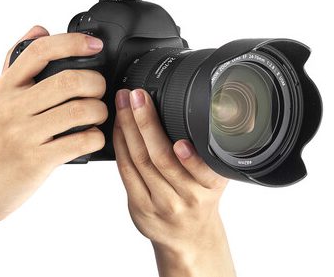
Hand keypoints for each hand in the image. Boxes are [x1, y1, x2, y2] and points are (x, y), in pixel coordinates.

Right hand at [0, 25, 107, 226]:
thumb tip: (39, 29)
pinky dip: (95, 137)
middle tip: (100, 89)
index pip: (39, 50)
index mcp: (5, 87)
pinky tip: (93, 137)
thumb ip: (16, 63)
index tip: (94, 45)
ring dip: (99, 110)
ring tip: (99, 114)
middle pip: (68, 80)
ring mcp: (23, 134)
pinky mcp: (35, 161)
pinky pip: (79, 141)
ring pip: (79, 109)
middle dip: (96, 82)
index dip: (72, 42)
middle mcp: (12, 107)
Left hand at [113, 88, 235, 276]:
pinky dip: (120, 145)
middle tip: (138, 96)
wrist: (190, 236)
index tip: (180, 139)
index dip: (189, 157)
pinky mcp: (139, 207)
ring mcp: (161, 205)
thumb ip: (205, 150)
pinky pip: (126, 171)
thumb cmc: (201, 196)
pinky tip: (119, 126)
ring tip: (124, 103)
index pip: (198, 169)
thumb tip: (188, 107)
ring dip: (128, 128)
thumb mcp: (215, 176)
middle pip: (161, 159)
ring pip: (139, 161)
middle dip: (146, 123)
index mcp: (210, 186)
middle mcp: (186, 198)